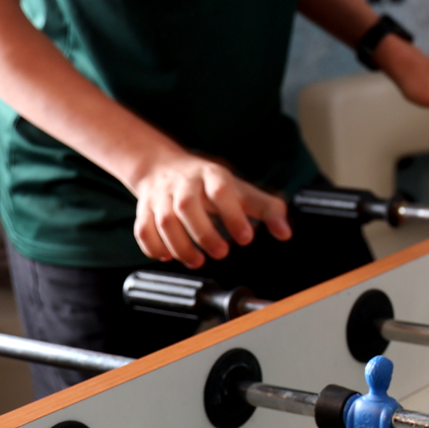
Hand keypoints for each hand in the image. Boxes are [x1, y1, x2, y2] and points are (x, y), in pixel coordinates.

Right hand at [130, 153, 292, 269]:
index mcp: (211, 176)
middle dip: (205, 235)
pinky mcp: (143, 209)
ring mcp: (161, 196)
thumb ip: (266, 209)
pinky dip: (154, 248)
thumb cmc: (208, 184)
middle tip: (221, 252)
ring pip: (164, 221)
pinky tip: (168, 256)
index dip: (233, 215)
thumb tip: (285, 233)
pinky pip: (143, 230)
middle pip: (188, 207)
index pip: (222, 191)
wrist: (163, 167)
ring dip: (181, 246)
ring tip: (197, 260)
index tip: (245, 238)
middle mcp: (184, 184)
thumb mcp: (240, 189)